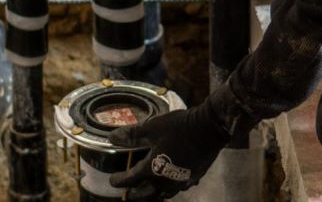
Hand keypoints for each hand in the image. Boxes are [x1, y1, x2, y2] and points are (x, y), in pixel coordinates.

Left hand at [108, 99, 229, 199]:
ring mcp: (180, 182)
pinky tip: (171, 180)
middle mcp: (165, 182)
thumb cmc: (179, 127)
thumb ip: (132, 135)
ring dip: (152, 194)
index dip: (119, 180)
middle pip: (146, 195)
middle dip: (135, 194)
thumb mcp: (152, 128)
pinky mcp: (193, 178)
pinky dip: (169, 187)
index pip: (130, 180)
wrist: (209, 128)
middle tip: (129, 191)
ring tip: (148, 190)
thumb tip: (112, 138)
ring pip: (162, 195)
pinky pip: (177, 188)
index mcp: (152, 170)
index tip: (112, 181)